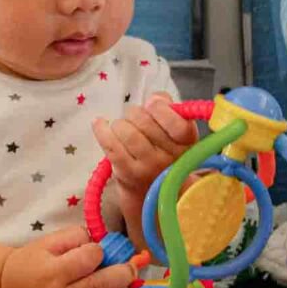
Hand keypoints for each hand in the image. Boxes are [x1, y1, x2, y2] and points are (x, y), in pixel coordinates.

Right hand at [0, 225, 132, 287]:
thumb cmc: (31, 262)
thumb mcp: (49, 241)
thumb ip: (77, 237)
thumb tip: (105, 243)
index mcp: (54, 272)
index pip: (89, 259)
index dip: (98, 250)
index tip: (98, 249)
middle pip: (101, 286)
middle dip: (123, 273)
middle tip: (131, 266)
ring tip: (119, 285)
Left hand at [92, 93, 197, 248]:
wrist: (152, 188)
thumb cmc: (162, 149)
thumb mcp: (174, 128)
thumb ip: (168, 106)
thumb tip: (154, 100)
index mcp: (187, 142)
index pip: (176, 122)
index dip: (160, 108)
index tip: (152, 105)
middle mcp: (170, 157)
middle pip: (143, 119)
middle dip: (135, 114)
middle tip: (135, 121)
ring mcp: (148, 167)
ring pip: (125, 129)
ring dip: (120, 124)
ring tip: (122, 129)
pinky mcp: (127, 173)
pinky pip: (110, 144)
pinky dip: (101, 130)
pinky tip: (99, 124)